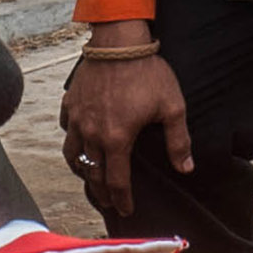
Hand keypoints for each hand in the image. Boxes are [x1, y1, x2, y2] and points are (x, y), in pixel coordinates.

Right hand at [60, 29, 189, 217]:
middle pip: (92, 174)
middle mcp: (91, 134)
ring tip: (89, 178)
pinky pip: (65, 129)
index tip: (126, 210)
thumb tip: (186, 168)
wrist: (119, 42)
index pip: (116, 181)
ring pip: (73, 155)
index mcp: (117, 139)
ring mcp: (77, 119)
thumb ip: (178, 141)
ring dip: (82, 171)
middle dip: (101, 193)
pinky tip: (78, 142)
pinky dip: (72, 141)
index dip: (122, 199)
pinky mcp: (70, 103)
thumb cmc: (147, 73)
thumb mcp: (171, 107)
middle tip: (107, 203)